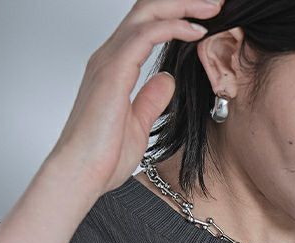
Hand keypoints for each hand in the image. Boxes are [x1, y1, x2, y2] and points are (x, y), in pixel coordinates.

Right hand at [48, 0, 223, 198]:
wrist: (80, 174)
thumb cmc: (102, 158)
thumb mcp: (138, 125)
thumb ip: (150, 100)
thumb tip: (166, 80)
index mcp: (114, 69)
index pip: (146, 27)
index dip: (175, 16)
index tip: (205, 20)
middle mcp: (109, 58)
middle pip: (147, 10)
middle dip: (182, 2)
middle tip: (214, 3)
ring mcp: (109, 61)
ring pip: (147, 13)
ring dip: (182, 6)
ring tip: (212, 8)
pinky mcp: (113, 71)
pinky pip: (146, 34)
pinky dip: (173, 26)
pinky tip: (195, 31)